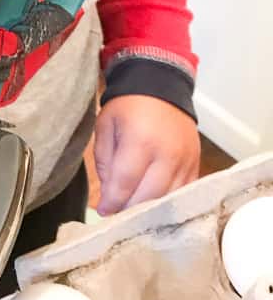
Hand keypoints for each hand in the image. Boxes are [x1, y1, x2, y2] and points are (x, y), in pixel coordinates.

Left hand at [94, 95, 199, 215]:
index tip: (103, 211)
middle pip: (148, 197)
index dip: (112, 202)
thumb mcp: (106, 126)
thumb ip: (104, 161)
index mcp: (141, 142)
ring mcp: (185, 161)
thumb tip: (108, 193)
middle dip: (129, 209)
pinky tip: (153, 203)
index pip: (125, 183)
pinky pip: (183, 193)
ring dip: (148, 209)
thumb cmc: (127, 106)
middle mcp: (167, 155)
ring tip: (133, 210)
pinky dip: (167, 202)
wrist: (161, 85)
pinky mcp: (196, 164)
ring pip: (167, 199)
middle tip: (116, 213)